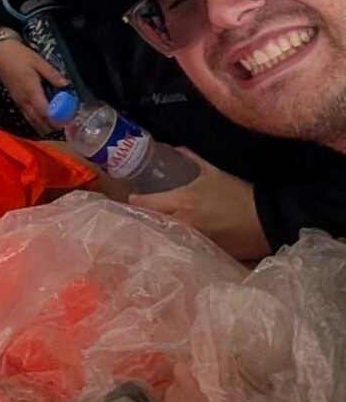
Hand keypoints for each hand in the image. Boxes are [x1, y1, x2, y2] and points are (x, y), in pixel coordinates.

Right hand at [0, 39, 67, 131]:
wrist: (1, 54)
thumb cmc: (21, 56)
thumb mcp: (39, 61)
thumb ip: (52, 74)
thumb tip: (67, 85)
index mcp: (31, 90)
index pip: (44, 111)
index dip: (56, 119)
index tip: (68, 122)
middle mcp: (24, 100)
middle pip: (39, 120)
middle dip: (53, 126)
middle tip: (67, 128)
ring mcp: (19, 103)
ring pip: (32, 122)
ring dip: (45, 128)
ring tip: (59, 129)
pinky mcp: (17, 103)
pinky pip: (27, 118)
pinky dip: (37, 124)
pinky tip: (45, 126)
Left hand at [130, 154, 268, 263]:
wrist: (267, 219)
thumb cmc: (238, 193)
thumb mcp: (214, 171)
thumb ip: (191, 157)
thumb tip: (175, 147)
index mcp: (182, 200)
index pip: (147, 204)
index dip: (136, 201)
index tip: (133, 198)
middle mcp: (183, 223)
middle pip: (153, 224)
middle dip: (146, 219)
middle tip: (143, 214)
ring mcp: (193, 241)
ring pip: (167, 238)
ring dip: (161, 233)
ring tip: (157, 228)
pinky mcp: (204, 254)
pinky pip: (184, 249)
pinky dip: (179, 245)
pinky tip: (178, 242)